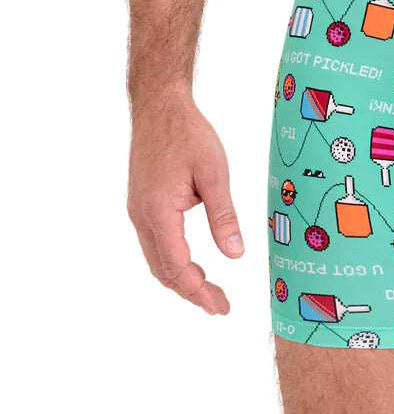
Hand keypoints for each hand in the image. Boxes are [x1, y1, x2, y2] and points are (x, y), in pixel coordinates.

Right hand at [127, 97, 243, 314]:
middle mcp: (142, 217)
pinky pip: (154, 243)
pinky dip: (172, 260)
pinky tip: (192, 262)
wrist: (159, 106)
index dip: (199, 292)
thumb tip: (235, 255)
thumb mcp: (214, 172)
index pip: (178, 267)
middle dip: (191, 292)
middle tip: (220, 305)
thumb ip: (223, 216)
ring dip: (181, 278)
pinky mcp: (141, 203)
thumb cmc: (188, 133)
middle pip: (163, 270)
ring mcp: (138, 211)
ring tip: (208, 290)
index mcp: (159, 212)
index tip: (221, 306)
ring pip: (156, 259)